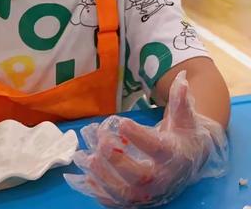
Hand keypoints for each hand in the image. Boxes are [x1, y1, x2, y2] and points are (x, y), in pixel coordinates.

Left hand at [65, 72, 227, 206]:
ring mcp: (148, 192)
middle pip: (139, 176)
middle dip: (117, 160)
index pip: (157, 149)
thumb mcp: (185, 117)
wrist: (190, 160)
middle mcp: (161, 178)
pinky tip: (85, 178)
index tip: (121, 122)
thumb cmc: (183, 134)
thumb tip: (182, 79)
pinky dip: (100, 193)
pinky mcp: (137, 199)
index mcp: (173, 155)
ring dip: (103, 177)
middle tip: (101, 141)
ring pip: (125, 193)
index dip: (139, 136)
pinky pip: (117, 202)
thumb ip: (181, 100)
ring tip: (87, 158)